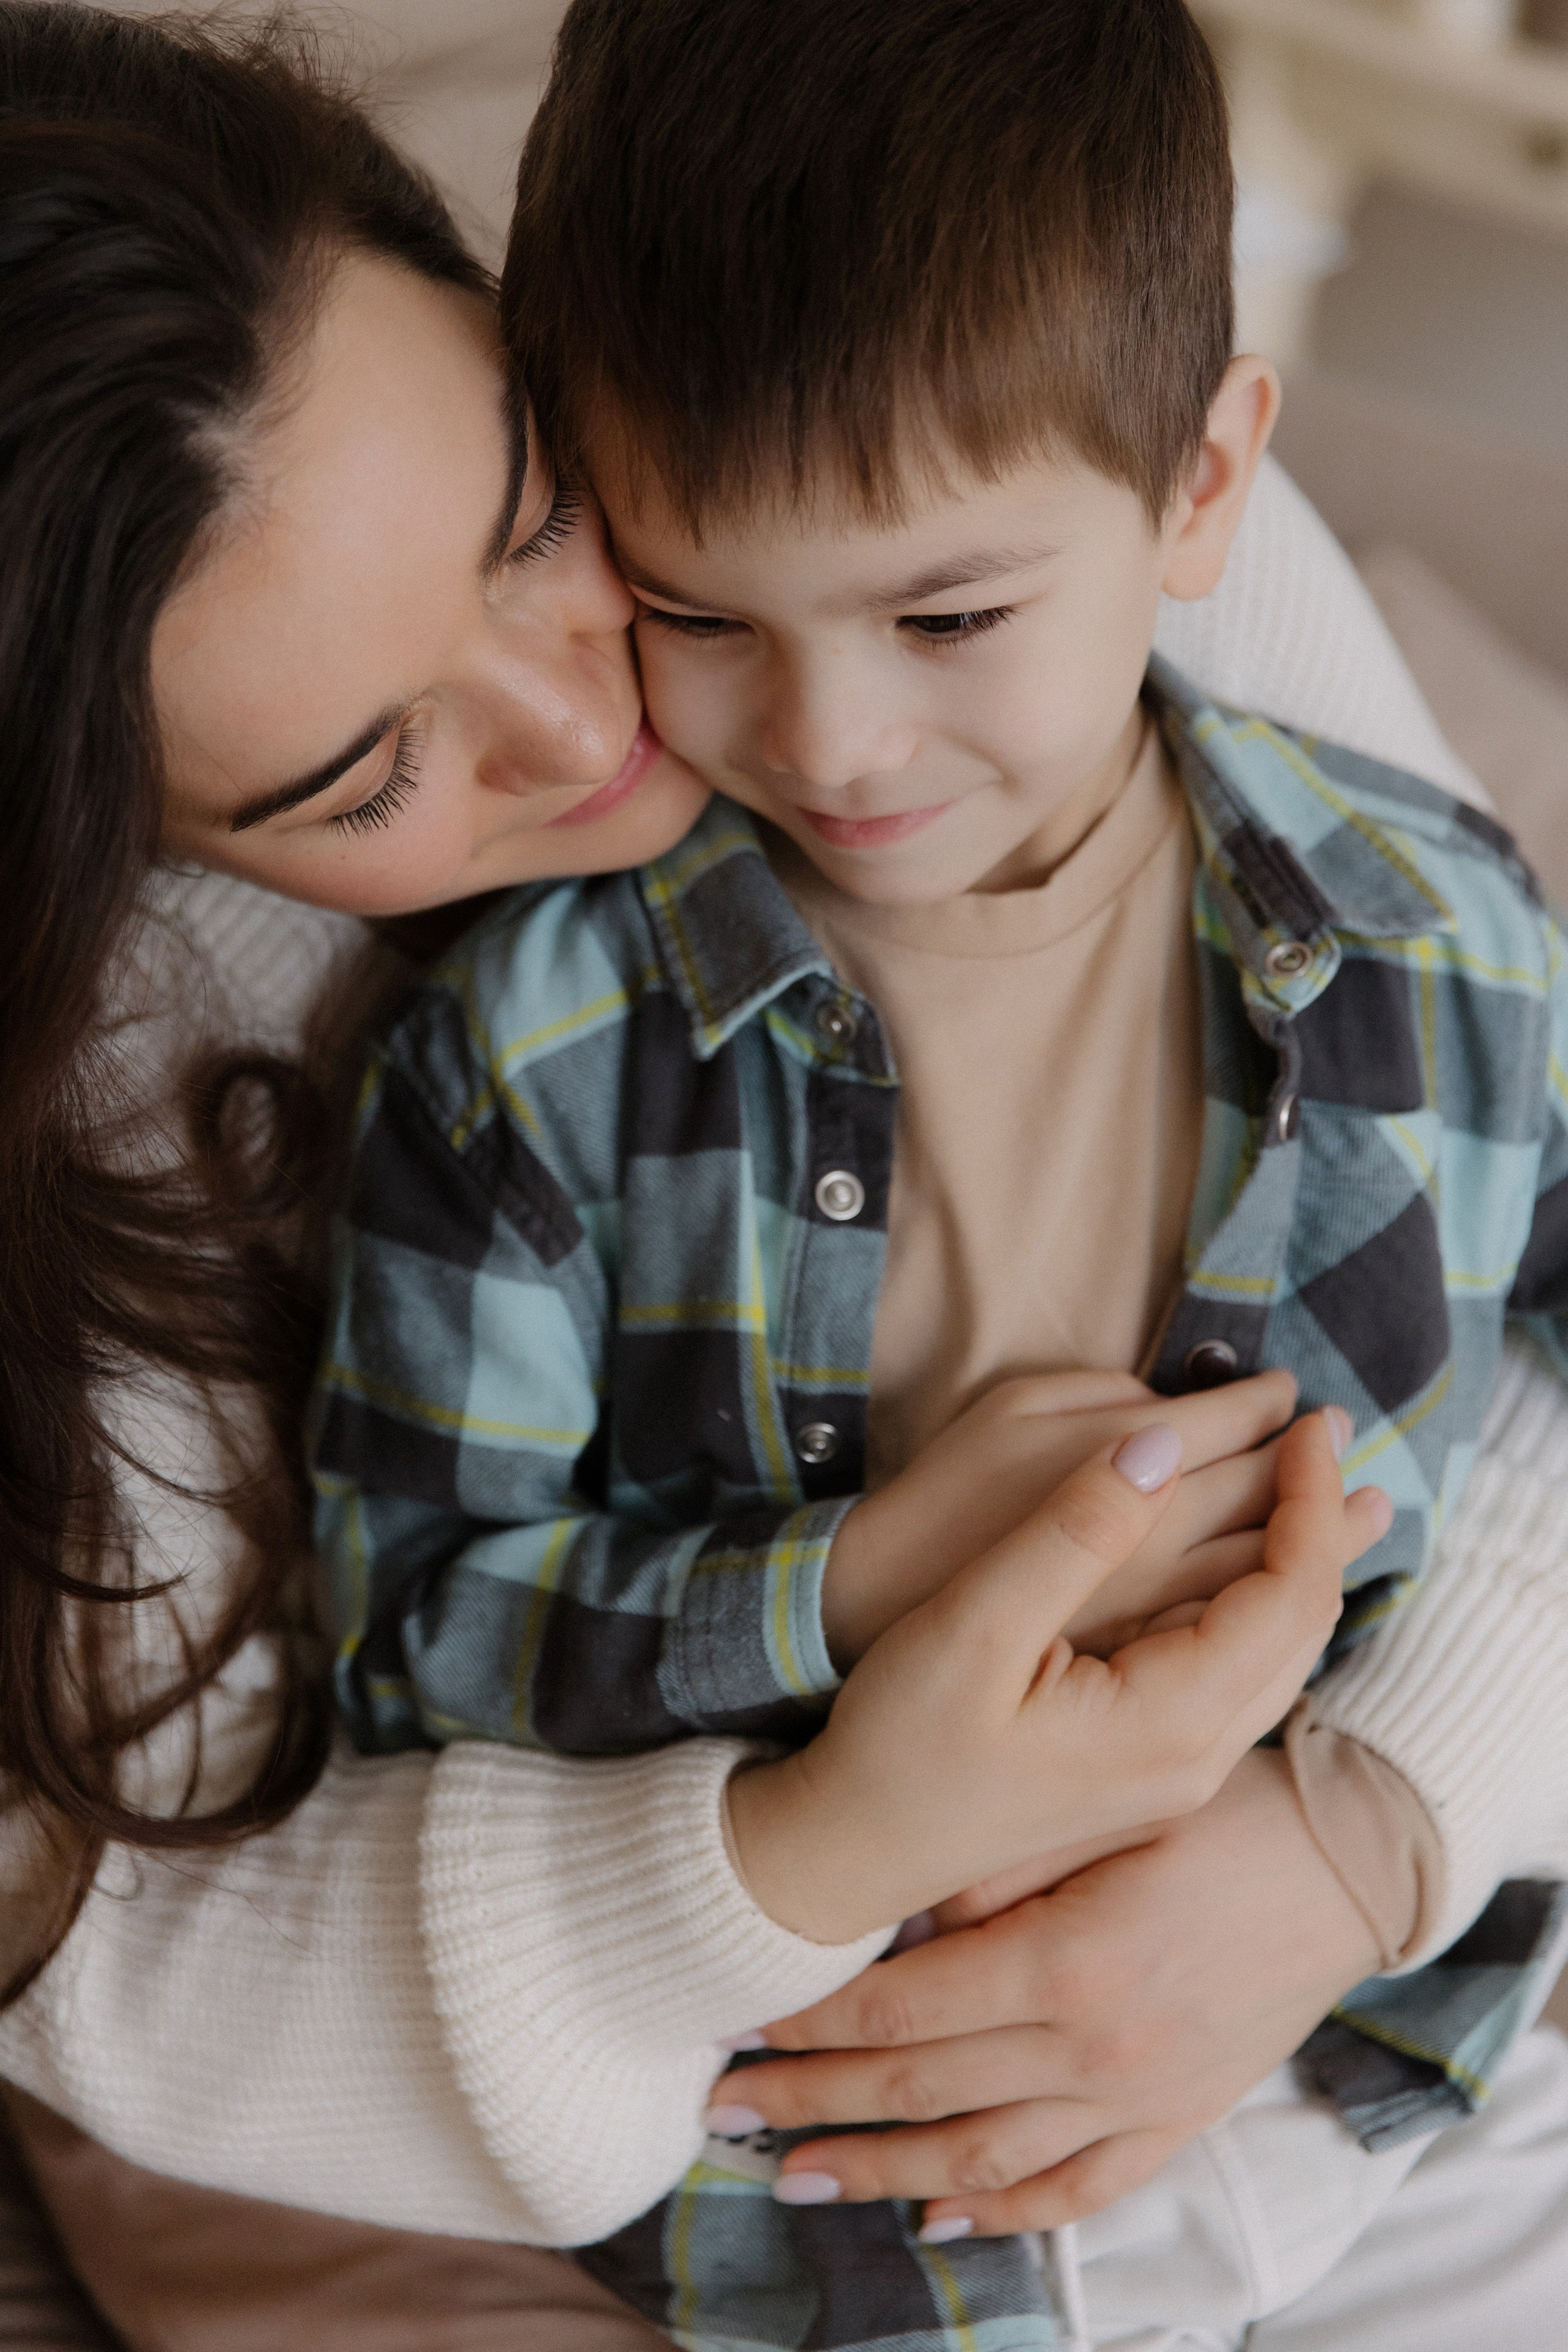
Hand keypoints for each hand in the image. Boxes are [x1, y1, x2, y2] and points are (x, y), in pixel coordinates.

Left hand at [712, 1746, 1382, 2235]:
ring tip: (796, 2177)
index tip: (739, 2025)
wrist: (1351, 1854)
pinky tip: (941, 2214)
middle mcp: (1094, 2049)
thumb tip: (901, 1917)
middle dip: (813, 2104)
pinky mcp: (1180, 2115)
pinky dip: (1004, 2211)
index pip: (900, 2012)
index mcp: (1067, 1962)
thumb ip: (995, 1870)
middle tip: (728, 2112)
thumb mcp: (1104, 1808)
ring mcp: (1139, 2096)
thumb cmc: (1224, 1805)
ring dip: (881, 2170)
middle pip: (920, 2092)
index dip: (811, 2024)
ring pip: (982, 2159)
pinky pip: (1078, 2189)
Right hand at [727, 1411, 1383, 1943]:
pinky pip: (1245, 1676)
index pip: (1289, 1593)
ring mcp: (1179, 1775)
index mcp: (1169, 1722)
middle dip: (1325, 1522)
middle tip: (1326, 1433)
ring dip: (1302, 1562)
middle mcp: (1197, 1760)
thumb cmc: (900, 1742)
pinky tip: (1251, 1566)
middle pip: (1306, 1626)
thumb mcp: (974, 1623)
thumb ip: (1074, 1531)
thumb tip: (1161, 1441)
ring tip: (1314, 1487)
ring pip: (1283, 1655)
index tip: (1302, 1419)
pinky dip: (1264, 1604)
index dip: (1308, 1498)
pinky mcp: (1152, 1772)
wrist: (853, 1851)